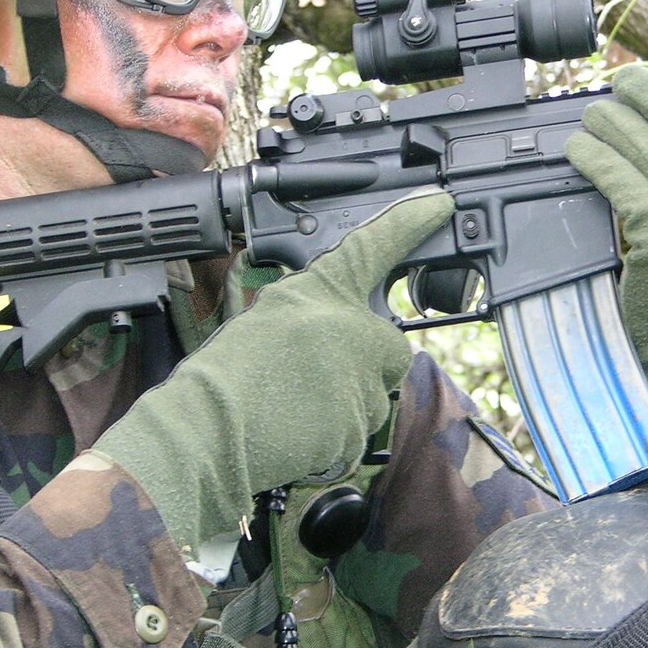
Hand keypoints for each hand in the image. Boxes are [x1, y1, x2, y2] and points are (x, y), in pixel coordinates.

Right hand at [96, 191, 452, 548]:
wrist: (209, 428)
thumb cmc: (226, 374)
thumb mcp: (270, 315)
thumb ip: (315, 311)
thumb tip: (340, 327)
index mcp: (320, 290)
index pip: (374, 246)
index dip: (409, 223)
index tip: (438, 205)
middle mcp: (349, 325)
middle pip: (392, 348)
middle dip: (369, 367)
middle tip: (316, 379)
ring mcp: (359, 374)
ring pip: (374, 397)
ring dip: (346, 407)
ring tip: (294, 406)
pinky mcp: (360, 421)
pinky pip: (358, 435)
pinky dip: (334, 441)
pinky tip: (298, 432)